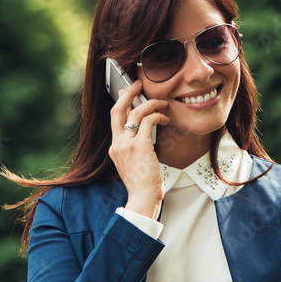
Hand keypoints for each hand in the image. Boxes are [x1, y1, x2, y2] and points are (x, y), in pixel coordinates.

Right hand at [109, 79, 168, 218]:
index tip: (128, 92)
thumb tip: (145, 134)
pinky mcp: (140, 146)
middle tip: (138, 83)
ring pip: (136, 113)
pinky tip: (165, 118)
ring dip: (151, 104)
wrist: (143, 197)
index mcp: (115, 147)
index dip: (121, 102)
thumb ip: (134, 148)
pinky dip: (158, 116)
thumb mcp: (133, 163)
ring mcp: (127, 145)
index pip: (115, 118)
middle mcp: (118, 144)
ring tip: (162, 104)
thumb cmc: (143, 184)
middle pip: (118, 109)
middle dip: (128, 92)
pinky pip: (148, 122)